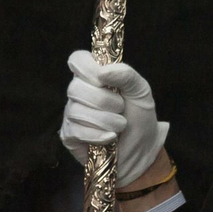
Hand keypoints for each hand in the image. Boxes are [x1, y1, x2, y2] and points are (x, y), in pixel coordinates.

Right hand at [59, 50, 169, 189]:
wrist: (143, 150)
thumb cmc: (140, 117)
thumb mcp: (141, 91)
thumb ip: (126, 74)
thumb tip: (102, 72)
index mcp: (95, 77)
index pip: (78, 60)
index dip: (88, 68)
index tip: (103, 79)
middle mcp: (79, 93)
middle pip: (76, 87)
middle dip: (104, 100)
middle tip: (121, 108)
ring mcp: (72, 114)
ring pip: (76, 110)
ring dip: (104, 120)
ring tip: (120, 126)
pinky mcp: (69, 135)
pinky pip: (75, 130)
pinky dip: (96, 134)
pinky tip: (109, 138)